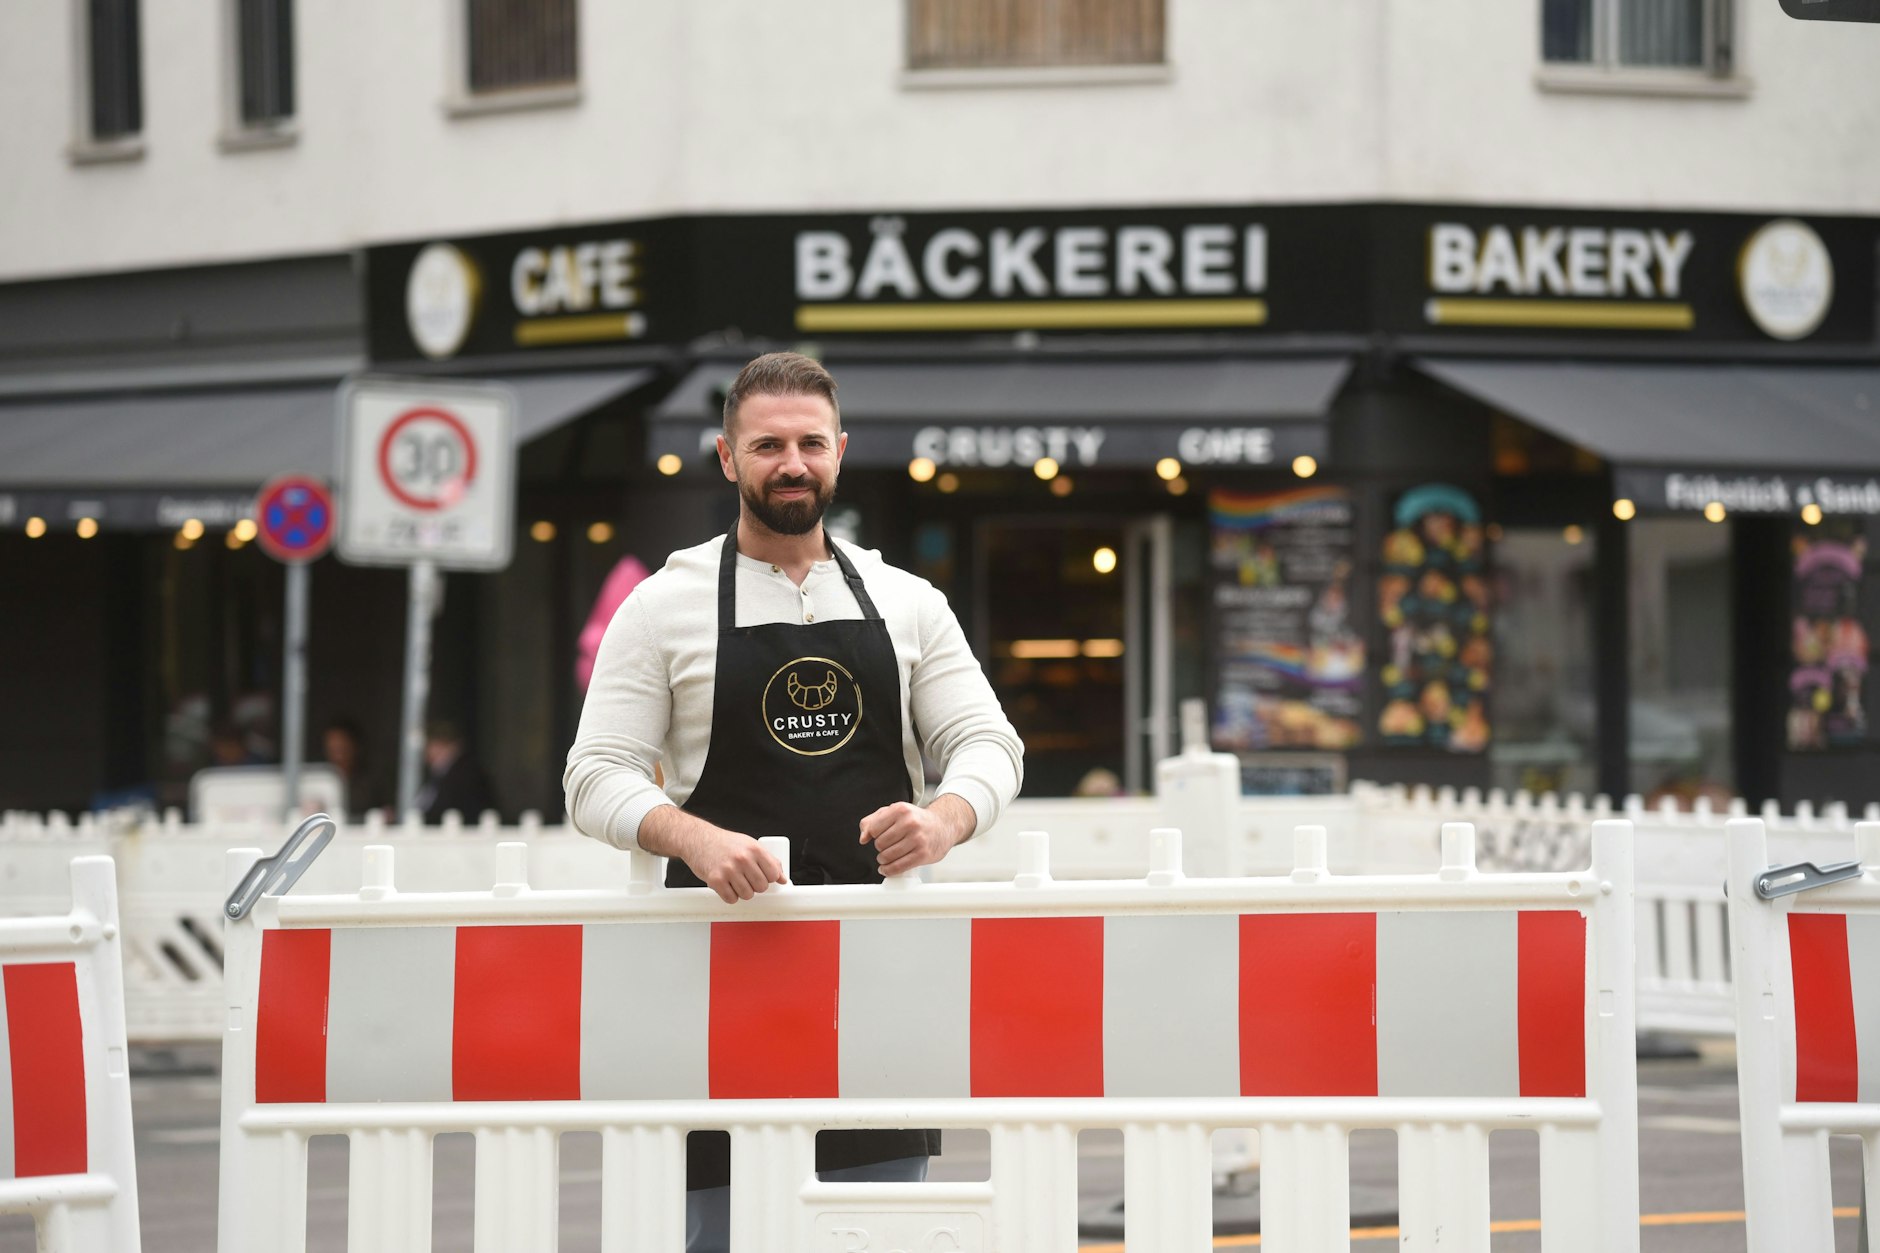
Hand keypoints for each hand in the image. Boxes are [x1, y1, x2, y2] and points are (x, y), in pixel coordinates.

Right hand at [686, 828, 786, 903]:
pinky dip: (730, 896)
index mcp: (754, 849)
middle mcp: (743, 859)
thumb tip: (783, 878)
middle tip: (746, 878)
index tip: (763, 876)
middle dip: (755, 886)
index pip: (774, 873)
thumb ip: (769, 861)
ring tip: (735, 880)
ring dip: (742, 891)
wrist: (698, 840)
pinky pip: (731, 899)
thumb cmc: (725, 843)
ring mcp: (729, 870)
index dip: (769, 878)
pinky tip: (726, 885)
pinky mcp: (716, 880)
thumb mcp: (750, 845)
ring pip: (747, 895)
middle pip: (761, 887)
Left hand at [858, 796, 973, 877]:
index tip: (878, 836)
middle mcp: (910, 823)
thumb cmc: (916, 820)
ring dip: (883, 860)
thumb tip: (863, 838)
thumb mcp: (894, 812)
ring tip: (887, 857)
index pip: (874, 828)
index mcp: (901, 810)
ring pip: (888, 856)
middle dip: (880, 848)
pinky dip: (889, 870)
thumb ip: (873, 821)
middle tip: (887, 846)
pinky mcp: (923, 854)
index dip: (873, 835)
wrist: (942, 826)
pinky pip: (899, 867)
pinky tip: (886, 868)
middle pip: (880, 844)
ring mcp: (918, 839)